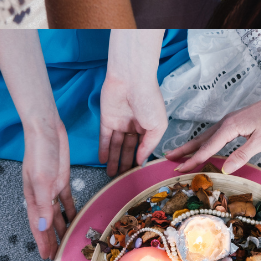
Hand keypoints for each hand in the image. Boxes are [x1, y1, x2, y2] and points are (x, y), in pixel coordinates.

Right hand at [22, 117, 73, 259]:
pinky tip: (75, 219)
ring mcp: (52, 187)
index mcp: (33, 196)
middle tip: (56, 256)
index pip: (38, 225)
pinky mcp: (61, 179)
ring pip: (57, 214)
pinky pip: (67, 200)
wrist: (46, 129)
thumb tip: (44, 226)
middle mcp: (42, 195)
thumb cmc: (39, 152)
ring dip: (61, 228)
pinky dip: (70, 211)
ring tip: (66, 243)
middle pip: (47, 222)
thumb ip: (43, 203)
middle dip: (51, 239)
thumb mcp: (41, 178)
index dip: (42, 241)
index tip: (46, 257)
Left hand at [99, 31, 168, 174]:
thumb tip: (141, 160)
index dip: (139, 160)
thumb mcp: (157, 126)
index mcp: (149, 126)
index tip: (136, 175)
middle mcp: (134, 126)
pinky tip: (103, 161)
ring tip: (111, 176)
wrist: (131, 81)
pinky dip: (103, 149)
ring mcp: (119, 123)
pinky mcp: (106, 119)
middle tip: (121, 180)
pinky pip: (104, 138)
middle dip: (124, 164)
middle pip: (128, 149)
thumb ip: (149, 145)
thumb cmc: (149, 100)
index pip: (143, 147)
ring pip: (116, 146)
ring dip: (114, 160)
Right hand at [167, 88, 260, 172]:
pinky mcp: (234, 121)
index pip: (207, 149)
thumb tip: (224, 170)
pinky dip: (204, 141)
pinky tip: (204, 144)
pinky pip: (213, 133)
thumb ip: (241, 155)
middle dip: (184, 150)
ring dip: (192, 145)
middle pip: (200, 140)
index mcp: (229, 128)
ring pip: (205, 136)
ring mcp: (229, 121)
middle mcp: (225, 124)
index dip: (193, 161)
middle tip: (168, 158)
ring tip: (180, 153)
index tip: (180, 170)